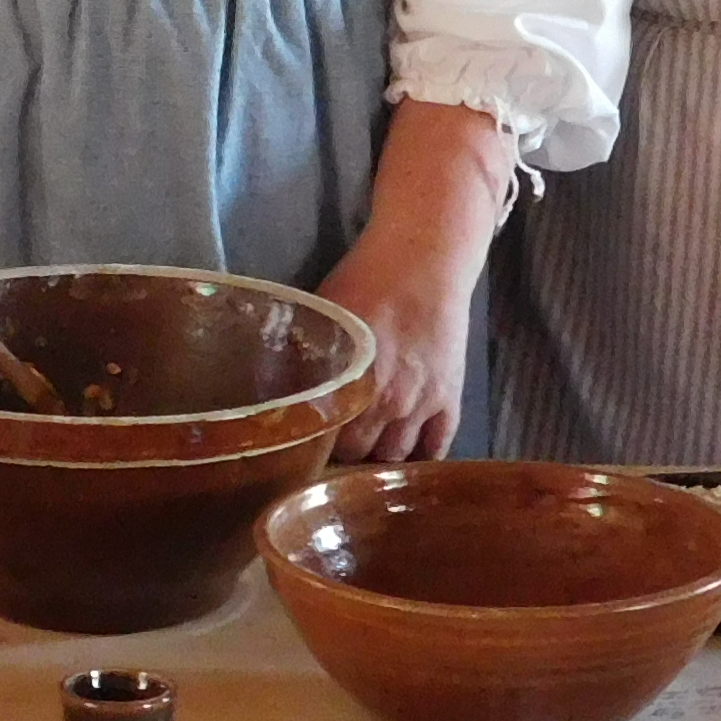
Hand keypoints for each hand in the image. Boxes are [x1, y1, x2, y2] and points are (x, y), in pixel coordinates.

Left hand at [315, 103, 513, 463]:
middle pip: (360, 456)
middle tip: (330, 450)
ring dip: (380, 459)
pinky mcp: (451, 396)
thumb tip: (269, 387)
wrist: (425, 258)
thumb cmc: (366, 280)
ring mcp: (423, 405)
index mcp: (350, 389)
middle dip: (343, 457)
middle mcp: (388, 406)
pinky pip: (439, 445)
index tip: (301, 447)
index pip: (324, 445)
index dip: (311, 450)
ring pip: (397, 456)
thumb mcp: (322, 317)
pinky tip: (406, 462)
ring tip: (364, 455)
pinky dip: (422, 459)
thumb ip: (300, 357)